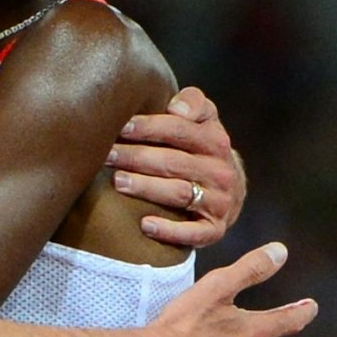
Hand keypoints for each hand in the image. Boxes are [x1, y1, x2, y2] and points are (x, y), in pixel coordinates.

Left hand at [108, 86, 244, 247]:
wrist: (230, 189)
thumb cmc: (201, 148)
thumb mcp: (204, 120)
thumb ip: (192, 103)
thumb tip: (175, 108)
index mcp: (216, 141)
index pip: (180, 130)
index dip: (149, 127)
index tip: (121, 127)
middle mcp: (221, 172)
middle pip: (173, 163)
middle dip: (137, 157)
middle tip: (107, 155)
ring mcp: (219, 202)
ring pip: (179, 194)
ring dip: (146, 188)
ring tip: (117, 182)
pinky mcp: (214, 229)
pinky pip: (194, 233)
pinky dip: (170, 230)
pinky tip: (144, 225)